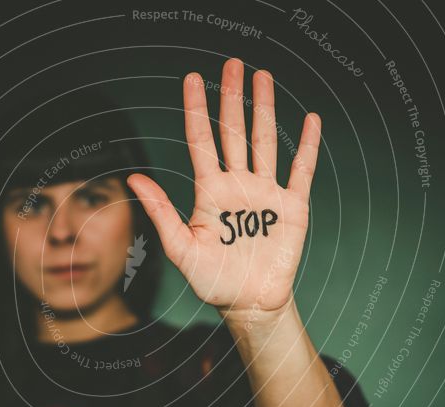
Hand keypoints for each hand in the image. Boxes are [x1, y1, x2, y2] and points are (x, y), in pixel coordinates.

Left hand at [127, 58, 321, 314]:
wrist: (249, 304)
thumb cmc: (212, 280)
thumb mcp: (181, 248)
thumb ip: (161, 212)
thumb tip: (134, 178)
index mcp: (209, 191)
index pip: (201, 141)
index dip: (196, 109)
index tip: (192, 78)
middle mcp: (237, 185)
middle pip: (233, 132)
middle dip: (232, 98)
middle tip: (232, 64)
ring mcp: (265, 193)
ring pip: (264, 142)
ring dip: (265, 110)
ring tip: (263, 77)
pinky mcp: (292, 207)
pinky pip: (301, 170)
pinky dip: (306, 146)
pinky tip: (309, 120)